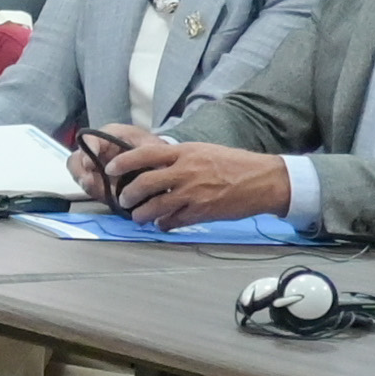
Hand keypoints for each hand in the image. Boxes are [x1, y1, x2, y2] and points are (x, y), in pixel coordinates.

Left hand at [101, 131, 293, 228]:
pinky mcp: (202, 212)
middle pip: (144, 183)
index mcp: (185, 152)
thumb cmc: (235, 164)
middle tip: (123, 199)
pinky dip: (163, 224)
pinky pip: (174, 221)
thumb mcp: (203, 151)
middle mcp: (186, 171)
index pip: (145, 154)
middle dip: (128, 194)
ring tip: (138, 216)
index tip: (110, 169)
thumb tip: (154, 165)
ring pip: (155, 207)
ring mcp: (193, 193)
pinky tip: (162, 224)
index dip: (124, 162)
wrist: (264, 180)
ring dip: (141, 214)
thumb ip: (179, 158)